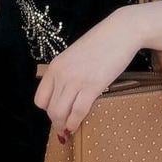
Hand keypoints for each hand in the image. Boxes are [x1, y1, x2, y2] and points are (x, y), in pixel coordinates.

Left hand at [33, 7, 142, 142]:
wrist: (120, 32)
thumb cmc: (101, 43)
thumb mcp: (74, 56)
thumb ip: (67, 72)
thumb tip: (66, 92)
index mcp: (55, 66)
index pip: (40, 98)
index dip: (47, 110)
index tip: (57, 113)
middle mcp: (61, 74)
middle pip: (50, 110)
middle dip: (57, 122)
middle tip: (64, 127)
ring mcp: (75, 81)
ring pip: (60, 114)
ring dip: (64, 126)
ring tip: (70, 130)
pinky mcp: (92, 86)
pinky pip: (77, 112)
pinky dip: (75, 123)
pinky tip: (77, 126)